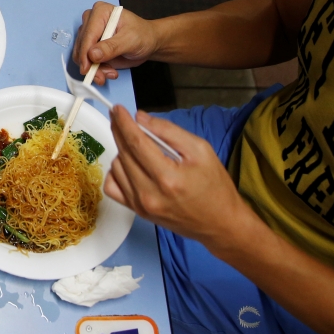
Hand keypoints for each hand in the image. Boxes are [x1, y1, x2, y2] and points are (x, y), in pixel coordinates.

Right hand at [72, 2, 160, 83]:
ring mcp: (90, 34)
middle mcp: (91, 20)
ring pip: (82, 56)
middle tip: (104, 75)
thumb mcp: (130, 40)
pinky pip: (86, 61)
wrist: (148, 42)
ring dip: (95, 69)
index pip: (87, 34)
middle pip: (82, 46)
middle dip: (91, 64)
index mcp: (100, 11)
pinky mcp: (91, 46)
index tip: (87, 69)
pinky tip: (109, 71)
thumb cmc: (142, 35)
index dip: (85, 53)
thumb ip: (111, 47)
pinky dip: (96, 70)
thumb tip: (92, 54)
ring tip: (110, 72)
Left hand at [104, 104, 254, 249]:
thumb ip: (169, 131)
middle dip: (119, 131)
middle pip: (124, 153)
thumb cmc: (215, 186)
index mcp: (168, 178)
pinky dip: (117, 172)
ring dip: (122, 151)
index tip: (117, 109)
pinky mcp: (137, 212)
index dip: (124, 123)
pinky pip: (113, 187)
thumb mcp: (201, 150)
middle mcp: (150, 194)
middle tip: (120, 118)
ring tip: (137, 145)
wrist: (220, 224)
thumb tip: (140, 118)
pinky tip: (129, 165)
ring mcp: (141, 206)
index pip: (136, 143)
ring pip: (116, 168)